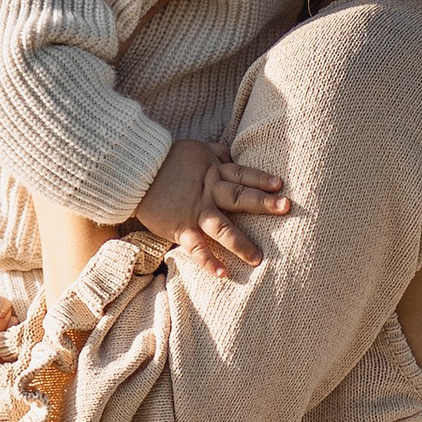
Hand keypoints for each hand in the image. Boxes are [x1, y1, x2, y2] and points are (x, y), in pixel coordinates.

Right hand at [133, 136, 287, 281]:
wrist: (135, 171)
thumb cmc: (165, 159)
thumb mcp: (194, 149)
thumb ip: (215, 152)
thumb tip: (231, 152)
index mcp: (213, 172)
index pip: (242, 174)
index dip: (261, 179)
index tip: (280, 185)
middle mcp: (208, 192)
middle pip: (239, 197)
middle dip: (263, 203)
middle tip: (286, 208)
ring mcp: (195, 211)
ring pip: (222, 227)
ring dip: (241, 243)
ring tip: (258, 258)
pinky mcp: (180, 227)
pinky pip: (196, 247)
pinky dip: (208, 261)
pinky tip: (222, 273)